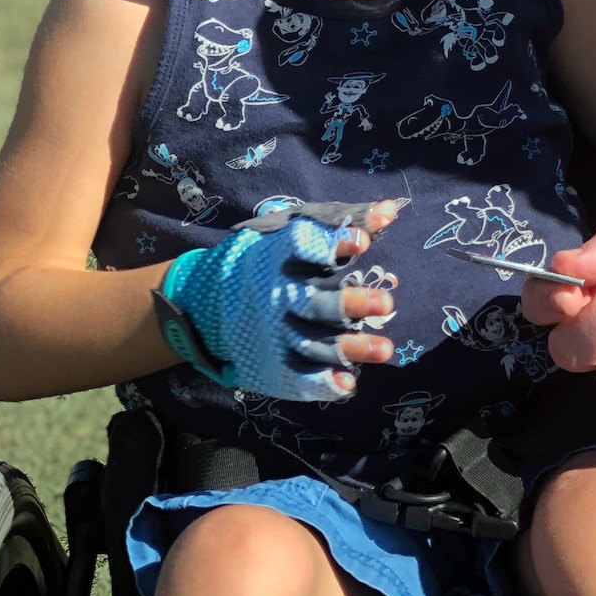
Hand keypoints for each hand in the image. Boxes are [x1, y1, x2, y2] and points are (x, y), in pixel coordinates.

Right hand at [159, 199, 399, 399]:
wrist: (204, 306)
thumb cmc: (268, 261)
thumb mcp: (294, 234)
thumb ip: (343, 223)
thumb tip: (390, 211)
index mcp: (278, 258)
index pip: (303, 247)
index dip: (331, 244)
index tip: (361, 242)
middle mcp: (276, 297)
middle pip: (313, 302)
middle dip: (349, 304)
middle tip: (387, 303)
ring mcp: (273, 334)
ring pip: (313, 343)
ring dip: (349, 348)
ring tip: (386, 350)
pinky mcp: (272, 365)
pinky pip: (297, 377)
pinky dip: (321, 382)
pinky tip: (348, 384)